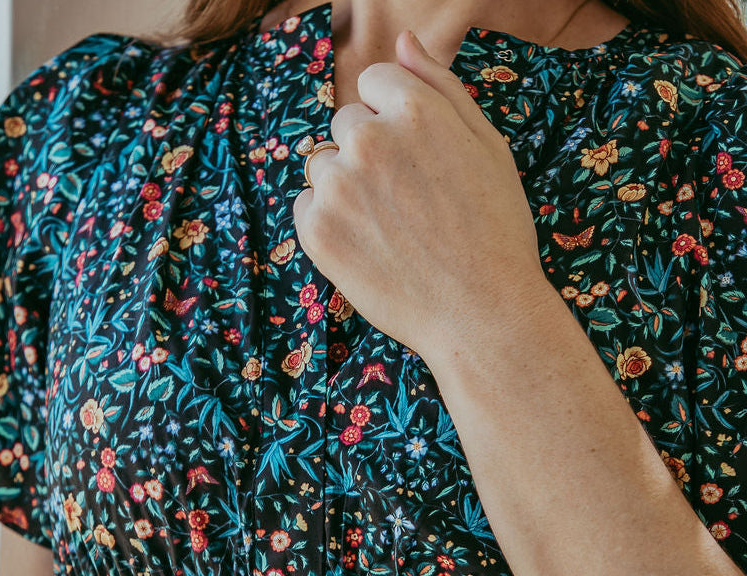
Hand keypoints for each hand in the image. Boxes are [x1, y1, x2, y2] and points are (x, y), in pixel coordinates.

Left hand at [292, 29, 554, 364]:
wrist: (480, 313)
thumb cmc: (494, 229)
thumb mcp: (486, 145)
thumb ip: (439, 86)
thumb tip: (400, 39)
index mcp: (414, 109)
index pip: (373, 84)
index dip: (395, 122)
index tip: (417, 161)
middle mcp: (369, 140)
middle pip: (345, 126)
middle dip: (369, 155)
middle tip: (409, 203)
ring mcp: (338, 187)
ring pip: (323, 166)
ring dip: (345, 188)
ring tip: (389, 228)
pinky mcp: (316, 231)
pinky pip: (306, 206)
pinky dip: (327, 224)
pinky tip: (367, 247)